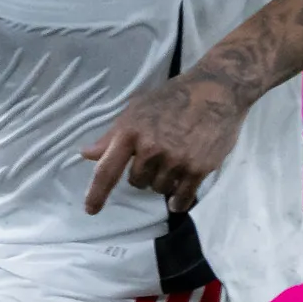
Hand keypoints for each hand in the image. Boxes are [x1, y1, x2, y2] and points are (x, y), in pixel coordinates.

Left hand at [81, 73, 244, 214]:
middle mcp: (150, 149)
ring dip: (164, 182)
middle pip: (136, 182)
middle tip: (158, 156)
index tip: (91, 210)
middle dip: (144, 174)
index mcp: (129, 134)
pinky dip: (178, 201)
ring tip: (175, 162)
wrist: (216, 91)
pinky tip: (178, 198)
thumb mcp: (135, 110)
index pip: (106, 170)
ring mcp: (175, 160)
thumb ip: (112, 136)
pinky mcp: (198, 168)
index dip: (97, 193)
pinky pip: (182, 198)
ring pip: (159, 188)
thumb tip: (86, 154)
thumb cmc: (171, 98)